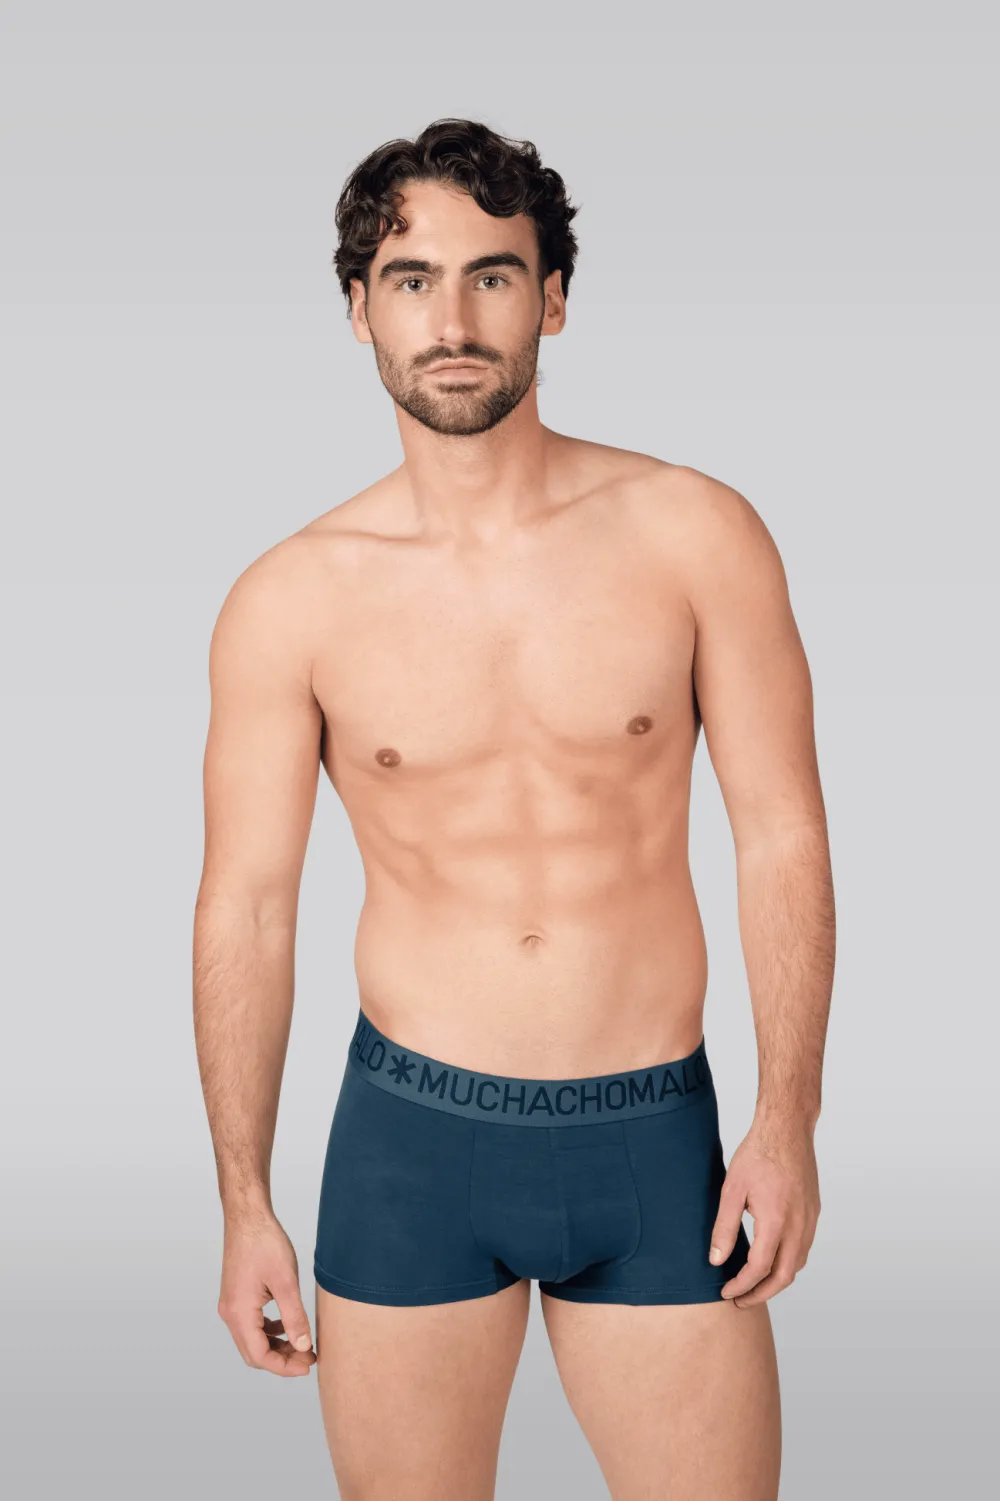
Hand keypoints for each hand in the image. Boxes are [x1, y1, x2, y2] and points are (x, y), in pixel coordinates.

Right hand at [217, 1208, 316, 1374]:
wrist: (247, 1216)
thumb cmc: (264, 1242)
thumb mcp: (286, 1281)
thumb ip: (294, 1317)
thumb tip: (302, 1346)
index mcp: (239, 1313)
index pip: (260, 1356)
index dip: (285, 1366)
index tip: (309, 1364)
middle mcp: (230, 1313)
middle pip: (254, 1353)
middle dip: (281, 1360)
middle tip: (308, 1358)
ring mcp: (231, 1305)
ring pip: (253, 1340)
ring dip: (276, 1346)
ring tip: (302, 1344)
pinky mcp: (236, 1296)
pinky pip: (251, 1324)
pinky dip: (269, 1331)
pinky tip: (287, 1325)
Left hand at [708, 1114, 820, 1307]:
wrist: (787, 1129)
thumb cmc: (757, 1154)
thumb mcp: (731, 1189)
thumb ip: (724, 1227)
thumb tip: (716, 1260)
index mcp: (776, 1221)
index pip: (759, 1269)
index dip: (741, 1286)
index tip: (726, 1292)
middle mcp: (798, 1225)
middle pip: (784, 1277)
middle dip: (761, 1294)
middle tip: (740, 1300)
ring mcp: (810, 1220)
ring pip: (797, 1264)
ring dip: (776, 1281)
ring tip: (753, 1285)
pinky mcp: (813, 1212)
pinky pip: (804, 1248)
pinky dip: (787, 1263)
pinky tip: (771, 1259)